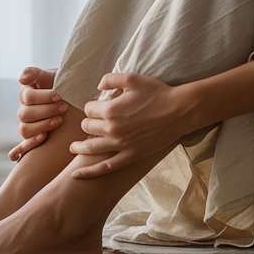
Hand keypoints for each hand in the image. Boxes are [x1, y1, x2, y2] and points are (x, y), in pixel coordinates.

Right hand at [8, 66, 67, 161]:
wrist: (74, 98)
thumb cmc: (64, 85)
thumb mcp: (53, 75)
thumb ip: (36, 74)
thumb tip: (21, 79)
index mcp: (27, 93)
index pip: (27, 96)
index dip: (42, 97)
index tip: (58, 95)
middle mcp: (24, 109)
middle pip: (25, 114)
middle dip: (46, 110)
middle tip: (64, 107)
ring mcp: (27, 124)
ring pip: (25, 129)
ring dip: (43, 125)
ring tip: (60, 120)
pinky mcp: (32, 137)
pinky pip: (25, 144)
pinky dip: (31, 143)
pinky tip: (45, 137)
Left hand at [68, 72, 188, 178]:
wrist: (180, 111)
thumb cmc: (158, 93)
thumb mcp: (133, 78)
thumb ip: (111, 78)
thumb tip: (98, 87)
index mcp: (110, 110)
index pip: (88, 109)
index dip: (91, 106)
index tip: (97, 105)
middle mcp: (112, 129)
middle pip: (87, 127)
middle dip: (87, 123)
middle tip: (92, 121)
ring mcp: (120, 145)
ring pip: (90, 148)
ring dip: (78, 147)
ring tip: (73, 147)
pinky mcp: (130, 156)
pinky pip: (105, 167)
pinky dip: (89, 172)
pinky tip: (76, 175)